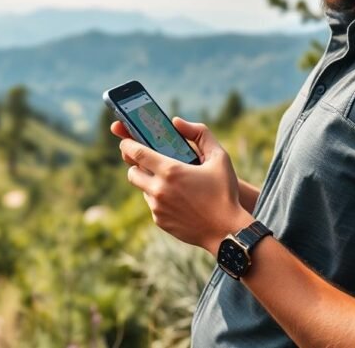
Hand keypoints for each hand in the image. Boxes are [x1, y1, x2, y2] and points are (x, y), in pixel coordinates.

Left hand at [113, 117, 252, 253]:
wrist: (228, 232)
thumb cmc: (225, 192)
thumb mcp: (219, 157)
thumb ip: (200, 133)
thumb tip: (176, 122)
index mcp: (170, 170)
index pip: (136, 153)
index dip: (127, 144)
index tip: (126, 140)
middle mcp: (159, 189)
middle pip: (132, 172)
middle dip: (136, 165)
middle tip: (148, 161)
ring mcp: (157, 208)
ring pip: (143, 189)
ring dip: (150, 182)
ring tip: (170, 181)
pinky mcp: (160, 222)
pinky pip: (152, 205)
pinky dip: (160, 199)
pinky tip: (178, 198)